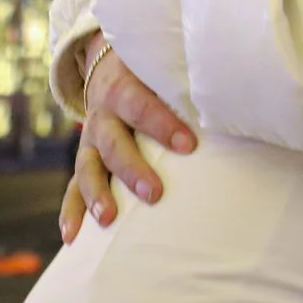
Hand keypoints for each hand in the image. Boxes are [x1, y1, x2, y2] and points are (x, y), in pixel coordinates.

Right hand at [56, 33, 197, 243]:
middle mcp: (103, 115)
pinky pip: (72, 187)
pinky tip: (72, 237)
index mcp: (124, 88)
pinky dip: (71, 212)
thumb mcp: (159, 66)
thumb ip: (185, 76)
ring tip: (108, 218)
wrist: (107, 67)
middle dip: (133, 170)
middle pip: (114, 143)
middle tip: (155, 193)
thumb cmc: (148, 72)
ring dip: (97, 194)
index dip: (163, 124)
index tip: (189, 145)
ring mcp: (90, 140)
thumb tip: (232, 88)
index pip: (142, 105)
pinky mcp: (86, 159)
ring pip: (88, 167)